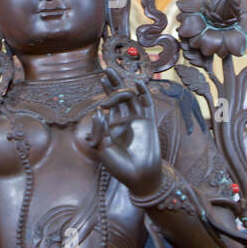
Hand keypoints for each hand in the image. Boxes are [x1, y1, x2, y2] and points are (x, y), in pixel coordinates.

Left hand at [78, 72, 161, 196]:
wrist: (139, 177)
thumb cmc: (119, 167)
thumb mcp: (102, 150)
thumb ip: (100, 131)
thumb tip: (98, 111)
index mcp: (111, 127)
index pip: (107, 106)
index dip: (105, 93)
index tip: (101, 82)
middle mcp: (124, 121)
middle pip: (119, 97)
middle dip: (113, 84)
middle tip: (107, 70)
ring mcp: (137, 121)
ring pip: (131, 98)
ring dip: (124, 86)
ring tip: (116, 75)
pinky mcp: (148, 124)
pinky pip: (146, 106)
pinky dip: (143, 94)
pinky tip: (138, 84)